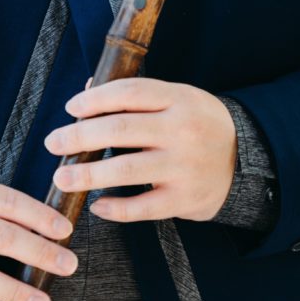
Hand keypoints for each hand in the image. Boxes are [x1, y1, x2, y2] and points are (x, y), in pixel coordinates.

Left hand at [44, 78, 237, 222]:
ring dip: (87, 175)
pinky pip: (142, 207)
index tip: (70, 108)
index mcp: (179, 99)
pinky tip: (96, 205)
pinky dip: (115, 209)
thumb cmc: (198, 124)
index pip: (130, 93)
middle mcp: (182, 130)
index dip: (95, 99)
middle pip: (121, 129)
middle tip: (53, 143)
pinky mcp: (185, 199)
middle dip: (80, 136)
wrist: (246, 161)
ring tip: (61, 177)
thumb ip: (135, 96)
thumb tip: (86, 91)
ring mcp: (183, 167)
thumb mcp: (177, 98)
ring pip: (126, 169)